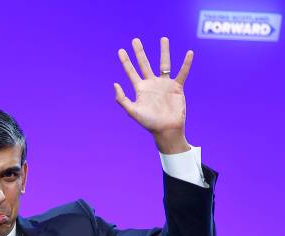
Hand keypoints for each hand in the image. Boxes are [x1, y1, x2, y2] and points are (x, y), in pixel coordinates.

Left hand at [114, 37, 193, 153]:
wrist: (166, 129)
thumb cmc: (149, 123)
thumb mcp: (132, 111)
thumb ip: (122, 99)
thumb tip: (115, 84)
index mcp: (140, 89)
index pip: (131, 72)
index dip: (125, 61)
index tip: (121, 50)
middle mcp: (151, 84)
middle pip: (144, 64)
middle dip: (139, 52)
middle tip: (135, 39)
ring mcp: (164, 84)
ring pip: (164, 64)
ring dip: (164, 51)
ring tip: (163, 38)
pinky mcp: (177, 87)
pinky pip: (182, 73)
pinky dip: (186, 63)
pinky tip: (189, 53)